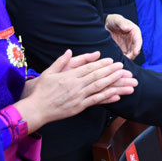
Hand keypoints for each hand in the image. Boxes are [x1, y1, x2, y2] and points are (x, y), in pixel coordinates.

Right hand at [15, 50, 136, 130]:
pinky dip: (106, 97)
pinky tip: (117, 95)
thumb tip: (69, 51)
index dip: (101, 64)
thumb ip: (61, 61)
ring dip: (113, 83)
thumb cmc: (42, 90)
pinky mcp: (79, 107)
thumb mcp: (49, 72)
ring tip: (124, 79)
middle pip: (97, 76)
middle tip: (123, 67)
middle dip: (111, 71)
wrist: (36, 109)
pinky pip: (95, 101)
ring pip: (99, 88)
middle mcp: (76, 85)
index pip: (89, 68)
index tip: (112, 60)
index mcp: (69, 76)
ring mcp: (78, 96)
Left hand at [105, 14, 142, 58]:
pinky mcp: (123, 50)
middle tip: (126, 59)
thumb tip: (127, 27)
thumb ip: (122, 23)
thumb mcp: (117, 19)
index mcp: (134, 31)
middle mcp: (133, 39)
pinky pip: (125, 56)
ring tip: (121, 60)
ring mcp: (128, 45)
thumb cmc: (113, 20)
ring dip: (128, 58)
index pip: (138, 41)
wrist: (106, 24)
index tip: (135, 52)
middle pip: (135, 50)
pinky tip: (118, 60)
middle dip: (132, 55)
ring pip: (131, 54)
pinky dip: (123, 59)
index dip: (137, 47)